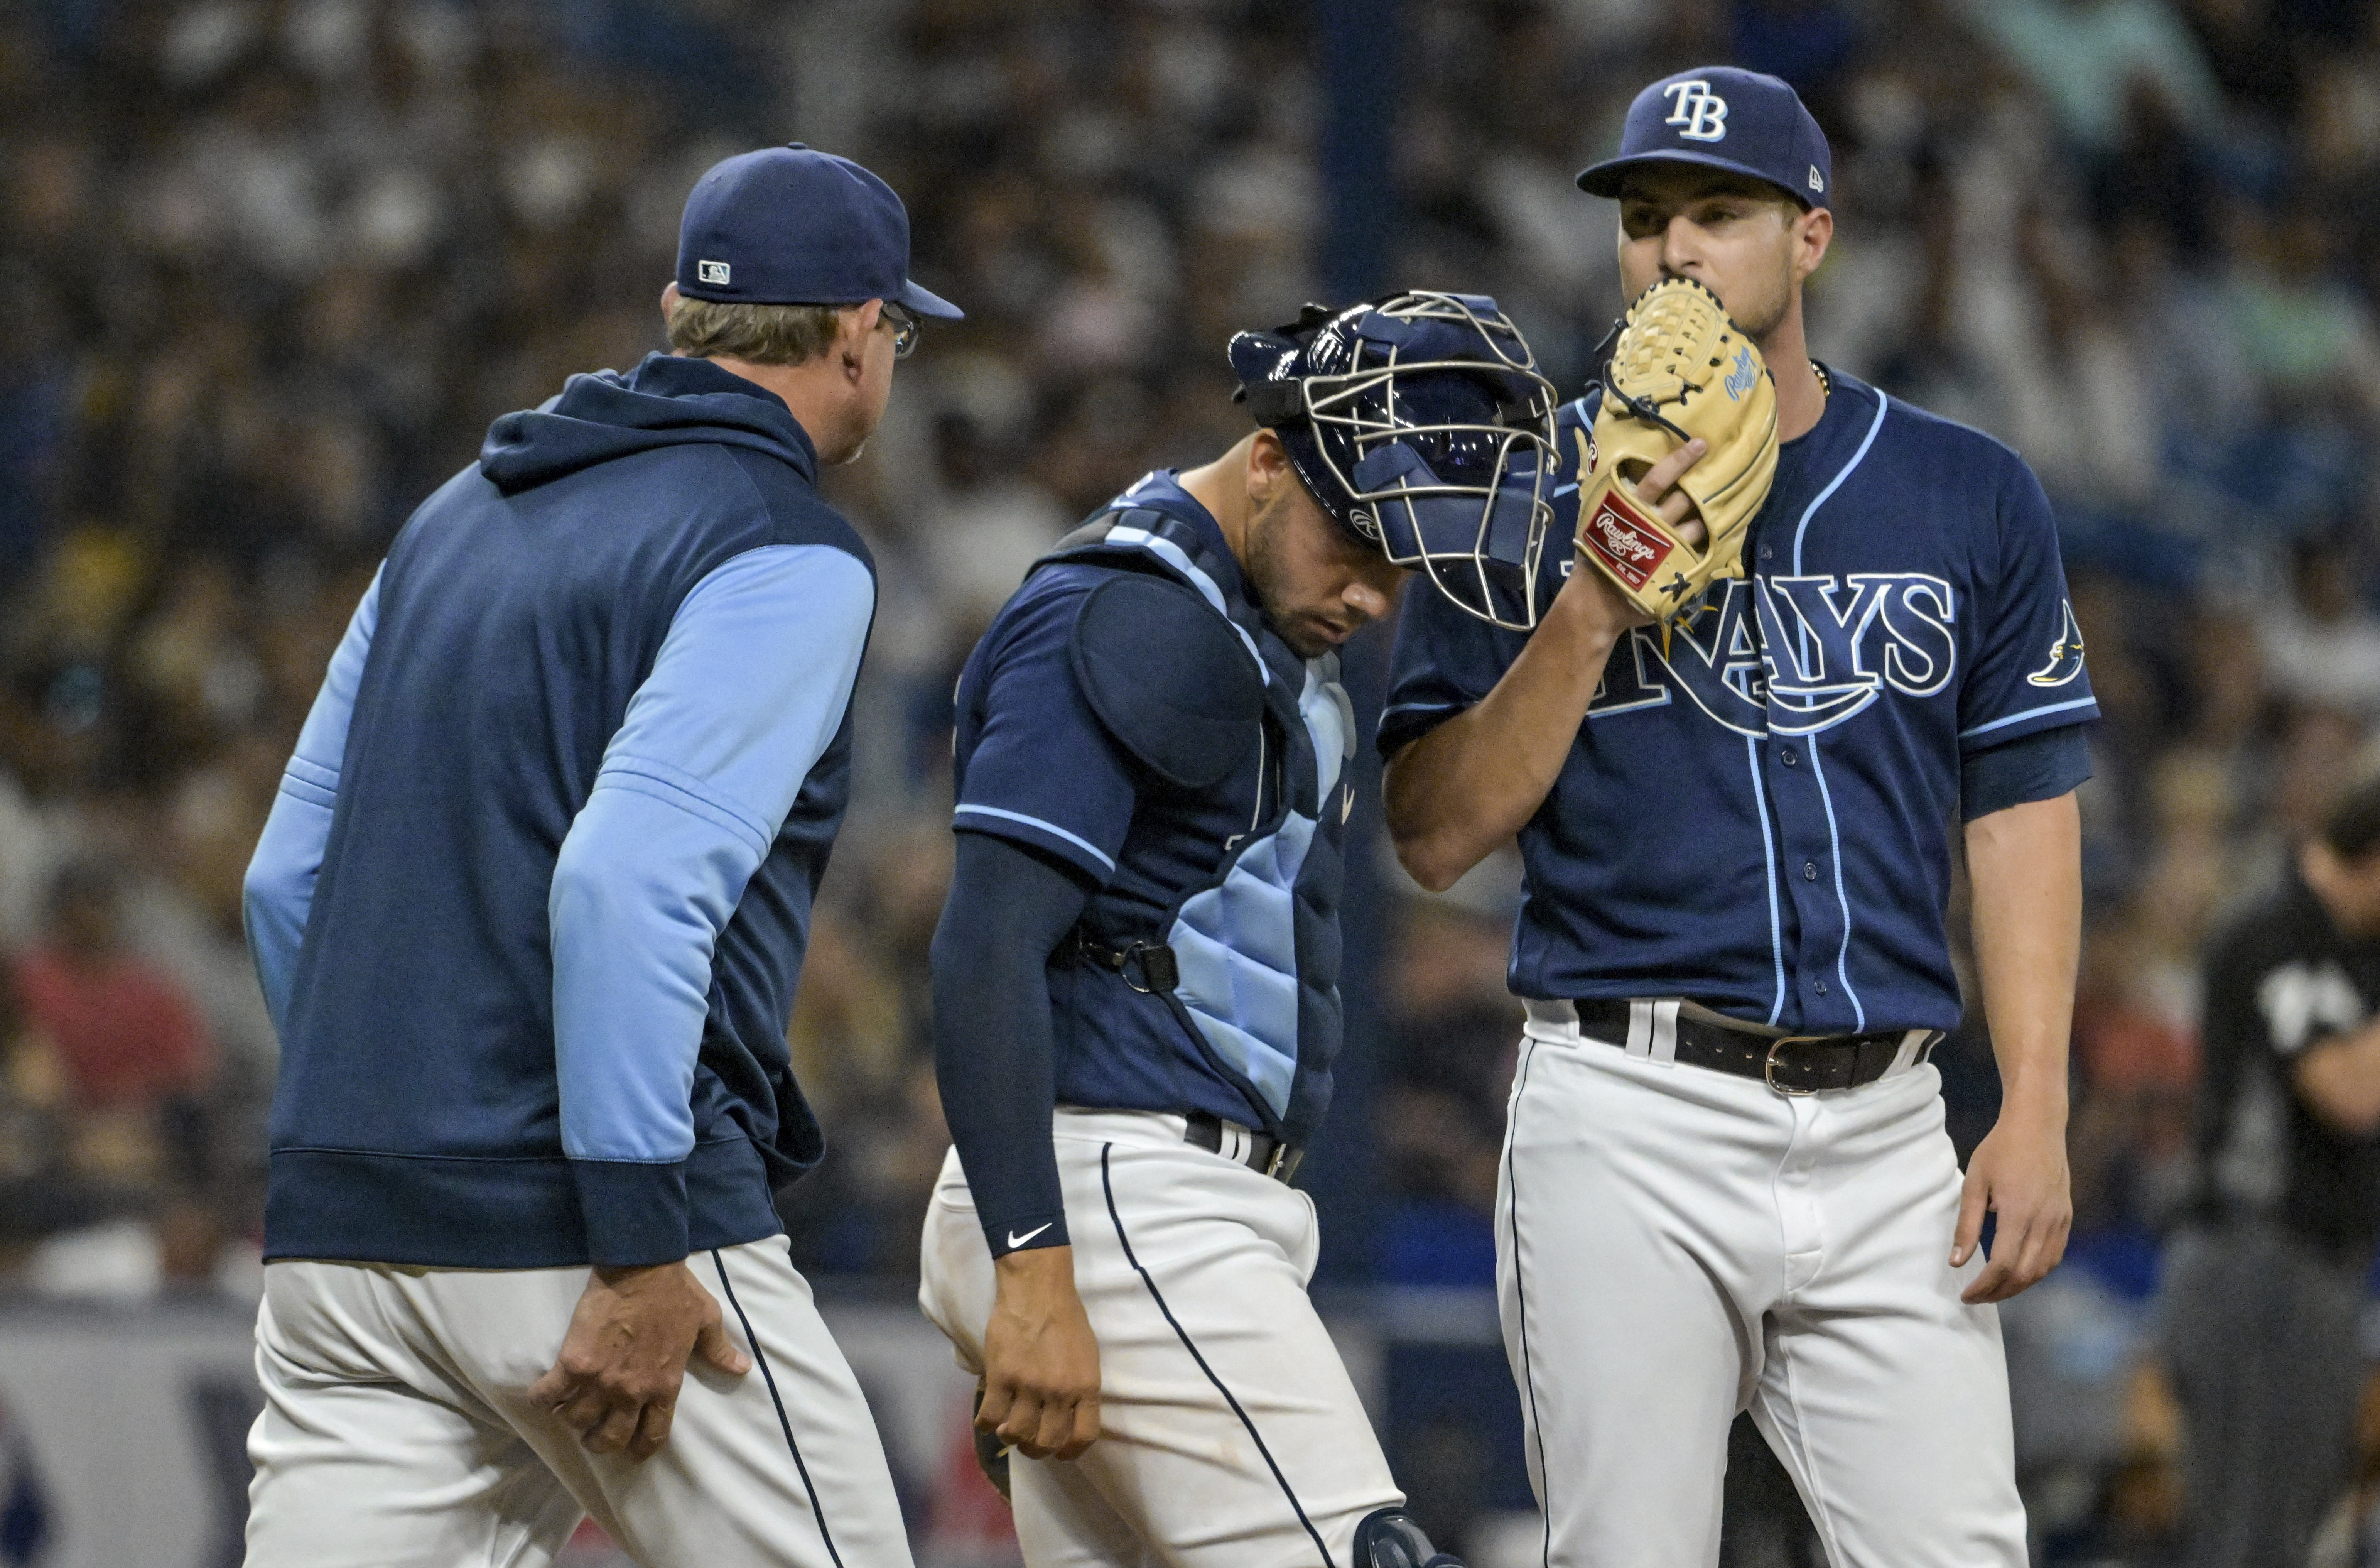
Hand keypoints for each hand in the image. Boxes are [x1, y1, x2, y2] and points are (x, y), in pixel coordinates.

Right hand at [528, 1260, 751, 1460]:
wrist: (642, 1266)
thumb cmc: (676, 1293)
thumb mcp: (706, 1321)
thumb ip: (719, 1350)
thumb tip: (742, 1369)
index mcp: (665, 1385)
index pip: (652, 1436)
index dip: (638, 1451)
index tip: (629, 1452)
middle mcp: (632, 1391)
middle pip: (609, 1439)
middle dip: (599, 1442)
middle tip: (593, 1432)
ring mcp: (601, 1380)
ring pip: (577, 1422)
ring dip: (571, 1421)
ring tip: (569, 1411)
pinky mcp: (574, 1363)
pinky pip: (548, 1396)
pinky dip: (541, 1401)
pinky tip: (542, 1396)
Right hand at [977, 1245, 1099, 1460]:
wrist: (1036, 1286)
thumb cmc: (1066, 1317)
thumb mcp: (1087, 1355)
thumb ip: (1079, 1387)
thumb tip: (1066, 1416)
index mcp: (1086, 1386)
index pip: (1084, 1436)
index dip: (1070, 1452)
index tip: (1059, 1454)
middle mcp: (1060, 1391)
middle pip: (1047, 1442)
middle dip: (1036, 1448)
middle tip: (1027, 1440)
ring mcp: (1029, 1385)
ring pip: (1017, 1434)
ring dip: (1010, 1437)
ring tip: (1007, 1428)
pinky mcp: (1001, 1376)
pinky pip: (990, 1416)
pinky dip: (986, 1423)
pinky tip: (987, 1418)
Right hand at [1565, 438, 1710, 632]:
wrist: (1596, 603)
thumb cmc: (1593, 557)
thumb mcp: (1593, 522)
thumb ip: (1606, 497)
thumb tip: (1605, 465)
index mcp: (1631, 509)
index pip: (1657, 478)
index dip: (1679, 460)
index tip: (1699, 443)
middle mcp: (1654, 526)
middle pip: (1686, 498)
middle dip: (1705, 484)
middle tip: (1725, 468)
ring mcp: (1669, 549)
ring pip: (1700, 525)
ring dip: (1714, 514)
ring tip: (1729, 503)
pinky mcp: (1679, 571)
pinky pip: (1704, 553)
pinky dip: (1717, 543)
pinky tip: (1728, 534)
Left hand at [1952, 1098, 2072, 1303]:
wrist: (2038, 1126)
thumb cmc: (2000, 1150)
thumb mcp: (1974, 1183)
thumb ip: (1966, 1225)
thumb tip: (1957, 1262)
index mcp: (2018, 1213)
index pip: (2002, 1265)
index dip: (1983, 1286)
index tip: (1965, 1294)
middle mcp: (2044, 1221)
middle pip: (2023, 1274)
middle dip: (1998, 1292)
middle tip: (1975, 1297)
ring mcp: (2059, 1221)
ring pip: (2041, 1270)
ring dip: (2017, 1286)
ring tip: (1993, 1290)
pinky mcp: (2066, 1218)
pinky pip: (2054, 1256)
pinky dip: (2036, 1271)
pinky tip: (2018, 1273)